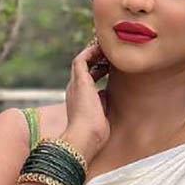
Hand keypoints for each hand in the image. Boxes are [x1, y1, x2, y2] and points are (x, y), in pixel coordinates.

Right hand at [61, 41, 110, 163]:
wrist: (86, 137)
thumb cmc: (95, 133)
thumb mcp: (101, 115)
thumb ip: (102, 103)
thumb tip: (106, 93)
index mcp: (80, 99)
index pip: (87, 80)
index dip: (98, 71)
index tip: (109, 67)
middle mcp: (74, 90)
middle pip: (83, 68)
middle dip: (95, 59)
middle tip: (108, 53)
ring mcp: (75, 85)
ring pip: (81, 61)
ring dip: (93, 52)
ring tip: (106, 47)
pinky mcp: (78, 81)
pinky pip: (81, 60)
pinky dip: (90, 52)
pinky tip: (102, 49)